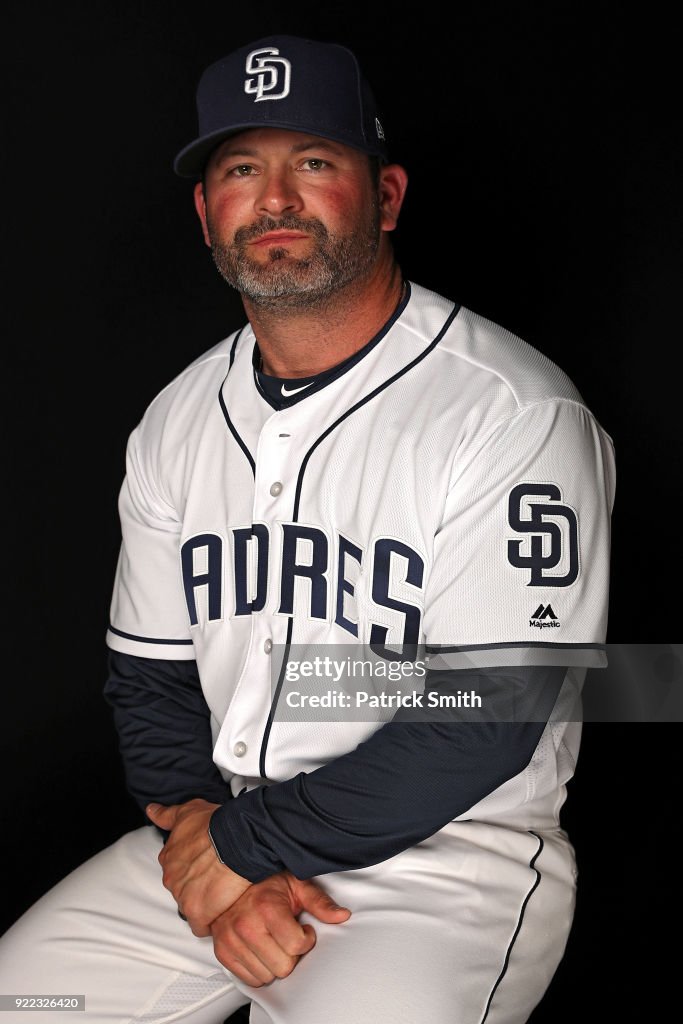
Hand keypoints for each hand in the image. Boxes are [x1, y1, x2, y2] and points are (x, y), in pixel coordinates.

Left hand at [146, 798, 250, 935]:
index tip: (206, 866)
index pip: (177, 870)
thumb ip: (167, 814)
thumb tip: (151, 811)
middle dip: (199, 887)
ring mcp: (182, 897)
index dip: (193, 869)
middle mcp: (171, 878)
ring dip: (207, 903)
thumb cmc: (215, 824)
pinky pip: (202, 926)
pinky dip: (212, 922)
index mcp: (168, 858)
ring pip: (193, 907)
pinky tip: (224, 910)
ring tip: (226, 893)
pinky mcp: (198, 913)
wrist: (235, 839)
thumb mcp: (188, 811)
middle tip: (218, 878)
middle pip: (183, 890)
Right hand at [210, 872, 350, 986]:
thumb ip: (320, 902)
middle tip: (288, 937)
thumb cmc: (267, 883)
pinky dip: (259, 970)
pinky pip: (249, 980)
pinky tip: (262, 950)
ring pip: (267, 977)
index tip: (303, 930)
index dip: (306, 940)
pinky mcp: (222, 952)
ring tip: (274, 942)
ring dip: (275, 963)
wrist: (234, 879)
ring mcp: (231, 940)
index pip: (295, 946)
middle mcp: (245, 925)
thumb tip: (342, 915)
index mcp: (266, 908)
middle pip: (283, 967)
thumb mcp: (297, 885)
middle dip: (291, 955)